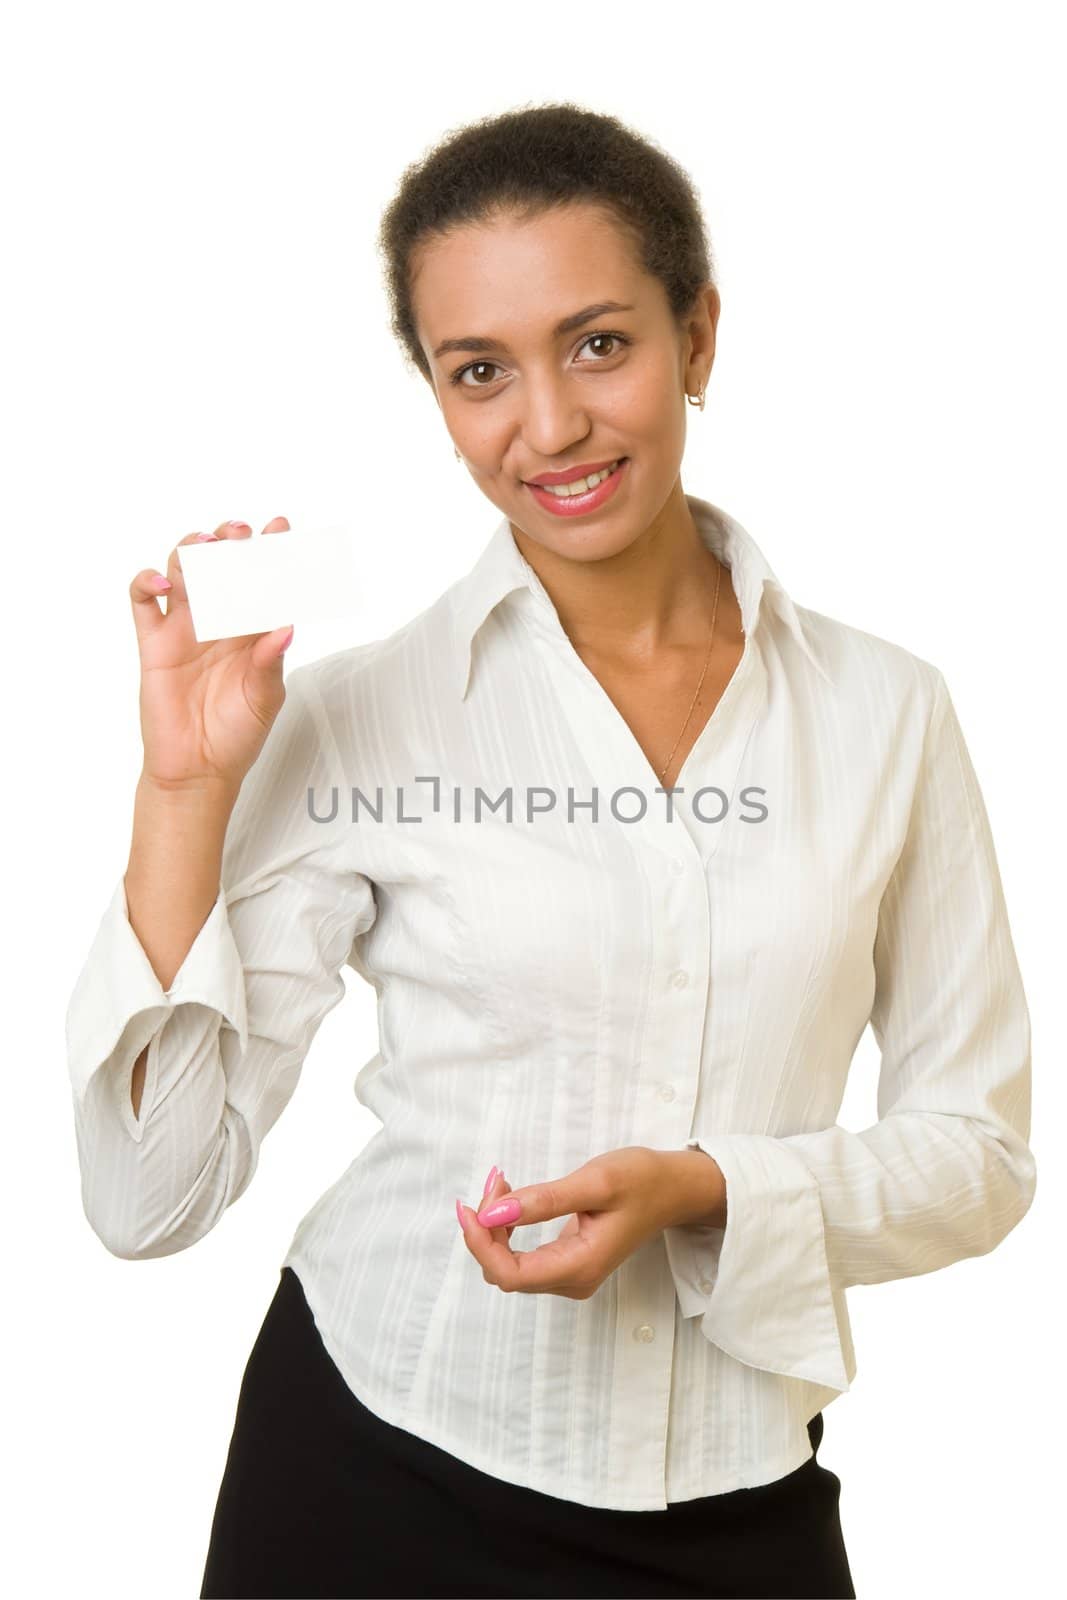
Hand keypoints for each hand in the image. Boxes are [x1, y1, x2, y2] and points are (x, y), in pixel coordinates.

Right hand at [130, 516, 295, 793]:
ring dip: (192, 551)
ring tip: (208, 547)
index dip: (271, 552)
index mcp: (252, 630)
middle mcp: (219, 622)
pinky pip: (143, 601)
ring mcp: (184, 628)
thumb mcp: (265, 699)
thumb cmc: (237, 734)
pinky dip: (147, 582)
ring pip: (182, 572)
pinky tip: (162, 583)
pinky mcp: (153, 642)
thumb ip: (272, 663)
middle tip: (242, 533)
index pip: (262, 581)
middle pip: (221, 565)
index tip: (280, 528)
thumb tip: (287, 627)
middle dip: (231, 541)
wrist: (198, 769)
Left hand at [455, 1146, 685, 1298]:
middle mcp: (572, 1280)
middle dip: (486, 1228)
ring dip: (494, 1226)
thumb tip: (492, 1214)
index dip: (480, 1244)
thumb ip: (542, 1201)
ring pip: (509, 1265)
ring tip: (503, 1183)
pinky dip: (507, 1228)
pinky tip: (510, 1198)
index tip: (469, 1206)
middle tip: (497, 1181)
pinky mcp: (567, 1262)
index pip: (509, 1275)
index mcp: (580, 1266)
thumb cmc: (641, 1181)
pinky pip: (522, 1257)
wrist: (673, 1189)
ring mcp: (569, 1275)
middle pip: (504, 1271)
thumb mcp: (594, 1182)